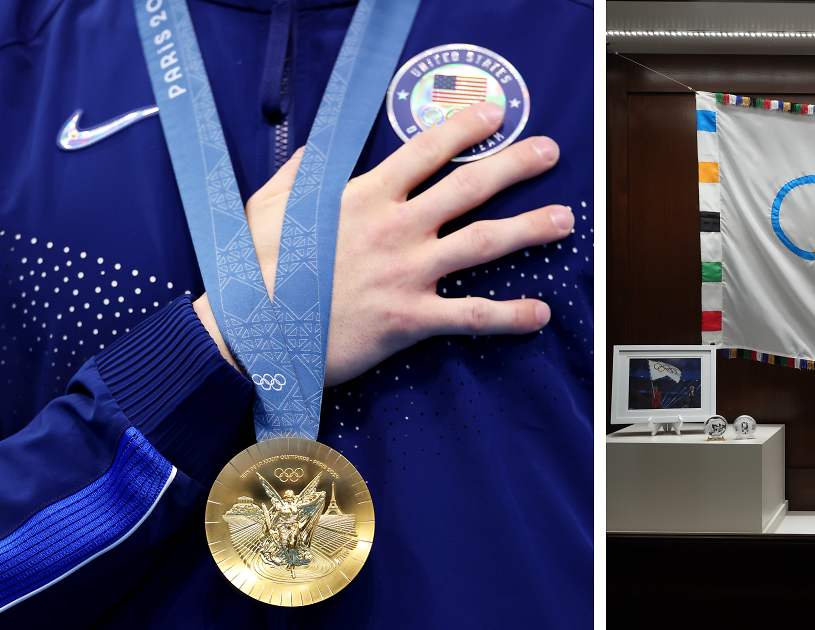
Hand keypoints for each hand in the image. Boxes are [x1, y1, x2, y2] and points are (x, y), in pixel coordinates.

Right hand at [193, 101, 570, 385]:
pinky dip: (509, 315)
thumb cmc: (257, 269)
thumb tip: (316, 150)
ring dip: (528, 229)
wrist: (249, 330)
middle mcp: (394, 227)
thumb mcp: (270, 206)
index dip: (465, 128)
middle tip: (549, 153)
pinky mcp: (409, 318)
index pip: (426, 151)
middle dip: (515, 165)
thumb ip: (302, 173)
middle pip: (468, 188)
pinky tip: (540, 312)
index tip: (496, 114)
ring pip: (482, 243)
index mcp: (363, 195)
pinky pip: (471, 315)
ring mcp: (406, 272)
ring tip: (564, 221)